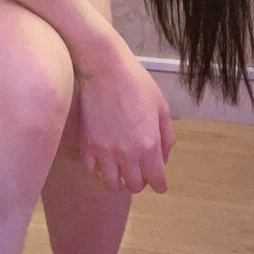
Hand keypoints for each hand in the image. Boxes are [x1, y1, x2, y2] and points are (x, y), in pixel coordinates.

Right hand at [74, 43, 175, 193]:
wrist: (104, 67)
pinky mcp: (87, 144)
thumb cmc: (136, 82)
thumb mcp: (161, 106)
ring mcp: (104, 151)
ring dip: (118, 179)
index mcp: (149, 145)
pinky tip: (102, 157)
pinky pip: (92, 169)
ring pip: (112, 183)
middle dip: (140, 181)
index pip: (157, 181)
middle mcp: (127, 154)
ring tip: (120, 167)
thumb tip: (163, 158)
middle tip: (139, 169)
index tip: (158, 181)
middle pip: (134, 186)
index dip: (160, 184)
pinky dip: (98, 168)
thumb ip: (166, 136)